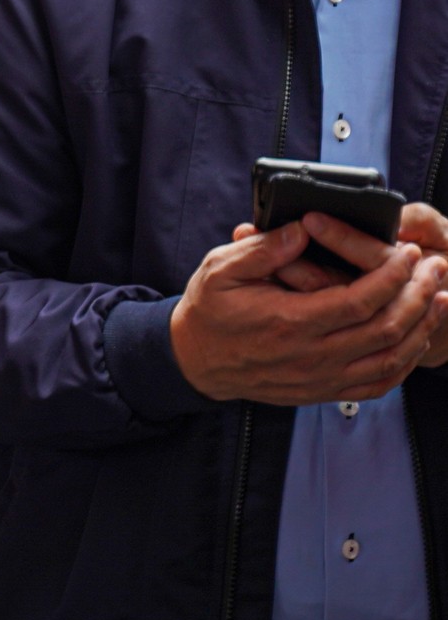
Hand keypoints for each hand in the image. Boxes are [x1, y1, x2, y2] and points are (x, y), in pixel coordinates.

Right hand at [170, 221, 447, 404]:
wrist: (195, 360)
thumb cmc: (209, 312)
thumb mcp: (220, 269)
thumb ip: (263, 249)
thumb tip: (302, 229)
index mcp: (289, 321)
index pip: (360, 300)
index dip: (393, 276)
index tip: (408, 253)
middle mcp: (312, 355)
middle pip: (387, 329)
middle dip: (419, 294)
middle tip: (435, 268)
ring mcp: (322, 378)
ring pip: (392, 358)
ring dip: (422, 327)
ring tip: (439, 298)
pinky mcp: (324, 390)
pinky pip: (380, 382)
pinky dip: (407, 361)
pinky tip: (416, 338)